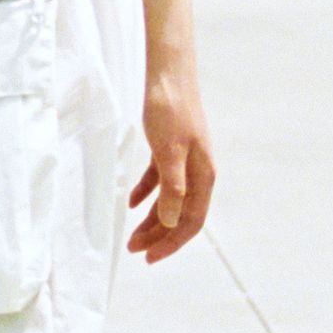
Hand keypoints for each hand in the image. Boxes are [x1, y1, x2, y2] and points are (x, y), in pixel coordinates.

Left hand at [126, 65, 214, 262]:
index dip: (171, 243)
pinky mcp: (170, 150)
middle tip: (132, 249)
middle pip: (180, 215)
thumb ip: (173, 188)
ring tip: (130, 235)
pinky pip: (160, 181)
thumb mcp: (169, 151)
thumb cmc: (170, 110)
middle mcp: (197, 172)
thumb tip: (172, 222)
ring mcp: (184, 161)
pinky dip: (147, 194)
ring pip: (170, 201)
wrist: (168, 74)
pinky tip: (131, 203)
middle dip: (158, 236)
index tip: (148, 258)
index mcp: (202, 176)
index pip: (191, 221)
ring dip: (152, 220)